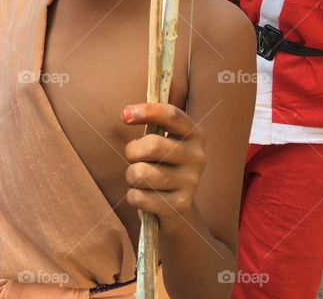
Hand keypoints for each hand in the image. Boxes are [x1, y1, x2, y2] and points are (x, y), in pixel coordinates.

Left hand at [121, 103, 205, 232]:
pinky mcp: (179, 207)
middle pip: (152, 145)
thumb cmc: (162, 166)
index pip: (172, 115)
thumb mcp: (164, 141)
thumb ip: (152, 122)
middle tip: (134, 158)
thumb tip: (127, 113)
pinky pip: (139, 197)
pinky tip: (144, 197)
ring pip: (140, 173)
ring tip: (140, 179)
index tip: (124, 115)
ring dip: (131, 176)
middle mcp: (197, 157)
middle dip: (132, 151)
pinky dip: (133, 197)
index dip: (147, 111)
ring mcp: (190, 183)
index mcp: (195, 135)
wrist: (177, 211)